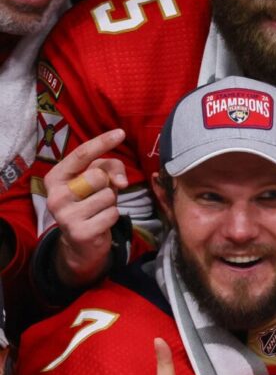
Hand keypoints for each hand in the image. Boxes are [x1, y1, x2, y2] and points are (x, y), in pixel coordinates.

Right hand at [46, 128, 130, 288]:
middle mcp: (55, 195)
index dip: (102, 142)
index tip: (121, 132)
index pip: (81, 155)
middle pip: (98, 175)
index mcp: (56, 178)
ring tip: (99, 210)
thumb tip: (121, 182)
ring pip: (108, 195)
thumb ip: (111, 168)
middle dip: (107, 184)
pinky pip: (112, 214)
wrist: (81, 241)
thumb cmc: (91, 202)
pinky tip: (100, 222)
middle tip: (99, 195)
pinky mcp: (79, 232)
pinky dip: (113, 217)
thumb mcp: (99, 181)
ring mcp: (65, 215)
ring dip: (111, 202)